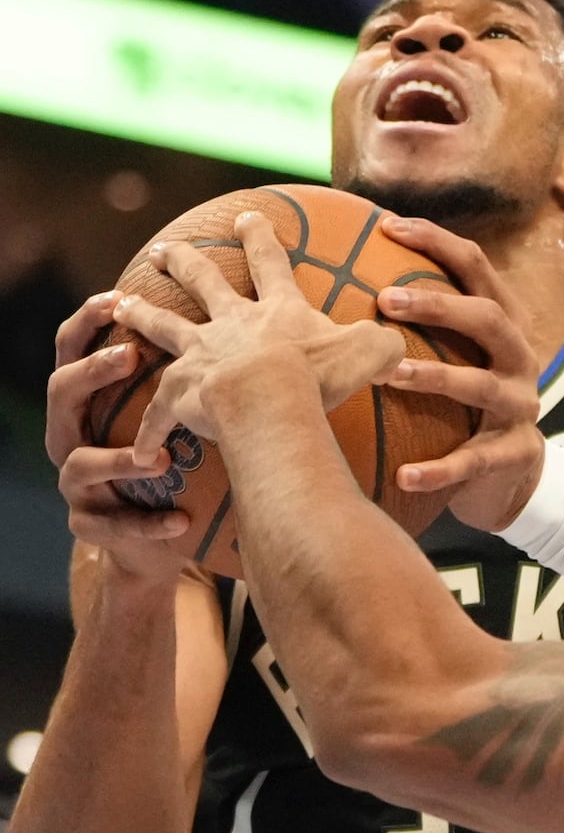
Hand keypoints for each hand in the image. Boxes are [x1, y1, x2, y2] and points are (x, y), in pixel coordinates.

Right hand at [47, 290, 189, 582]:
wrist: (156, 537)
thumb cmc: (168, 464)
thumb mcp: (169, 418)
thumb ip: (179, 378)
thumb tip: (234, 319)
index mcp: (86, 405)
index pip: (72, 351)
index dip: (87, 322)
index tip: (117, 295)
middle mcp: (70, 437)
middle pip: (61, 393)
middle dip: (94, 372)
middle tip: (133, 355)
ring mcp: (74, 484)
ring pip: (79, 464)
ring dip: (119, 460)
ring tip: (160, 461)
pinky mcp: (89, 527)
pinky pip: (113, 524)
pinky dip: (148, 522)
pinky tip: (181, 522)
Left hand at [114, 211, 405, 462]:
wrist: (268, 397)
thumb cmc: (320, 374)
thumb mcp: (370, 351)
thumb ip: (381, 344)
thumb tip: (396, 346)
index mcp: (278, 311)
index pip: (269, 262)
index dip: (260, 238)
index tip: (248, 217)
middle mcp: (233, 324)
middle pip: (203, 284)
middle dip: (185, 262)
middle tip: (165, 249)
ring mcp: (202, 354)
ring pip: (164, 327)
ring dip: (142, 315)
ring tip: (121, 305)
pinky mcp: (181, 393)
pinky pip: (160, 412)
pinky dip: (151, 430)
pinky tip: (144, 450)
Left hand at [376, 216, 543, 531]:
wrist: (511, 471)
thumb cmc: (464, 401)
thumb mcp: (455, 352)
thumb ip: (422, 317)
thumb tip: (342, 266)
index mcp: (504, 322)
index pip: (477, 267)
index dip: (437, 243)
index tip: (388, 226)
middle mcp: (519, 357)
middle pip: (488, 319)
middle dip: (439, 306)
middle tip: (385, 300)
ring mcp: (520, 405)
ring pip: (481, 386)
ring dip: (434, 377)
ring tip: (389, 376)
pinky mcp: (516, 453)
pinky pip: (475, 460)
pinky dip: (439, 469)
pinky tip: (404, 475)